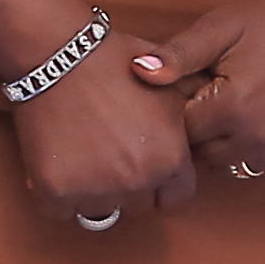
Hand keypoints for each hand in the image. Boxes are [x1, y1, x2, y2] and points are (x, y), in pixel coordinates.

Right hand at [10, 46, 199, 224]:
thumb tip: (210, 133)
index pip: (175, 198)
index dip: (161, 183)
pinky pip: (61, 210)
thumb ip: (191, 120)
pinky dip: (57, 192)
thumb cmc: (114, 64)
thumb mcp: (170, 87)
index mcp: (170, 160)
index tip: (145, 167)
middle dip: (127, 184)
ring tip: (83, 151)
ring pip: (99, 210)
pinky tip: (58, 161)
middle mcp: (136, 181)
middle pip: (138, 205)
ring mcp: (94, 190)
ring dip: (92, 190)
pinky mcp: (54, 191)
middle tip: (109, 151)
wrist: (60, 54)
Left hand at [131, 0, 264, 186]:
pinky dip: (258, 146)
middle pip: (206, 154)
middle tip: (219, 93)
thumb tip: (138, 72)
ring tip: (242, 102)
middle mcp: (262, 137)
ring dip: (230, 142)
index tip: (198, 86)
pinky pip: (264, 164)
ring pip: (234, 163)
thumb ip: (177, 55)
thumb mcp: (219, 29)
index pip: (183, 132)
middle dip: (204, 129)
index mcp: (235, 107)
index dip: (184, 109)